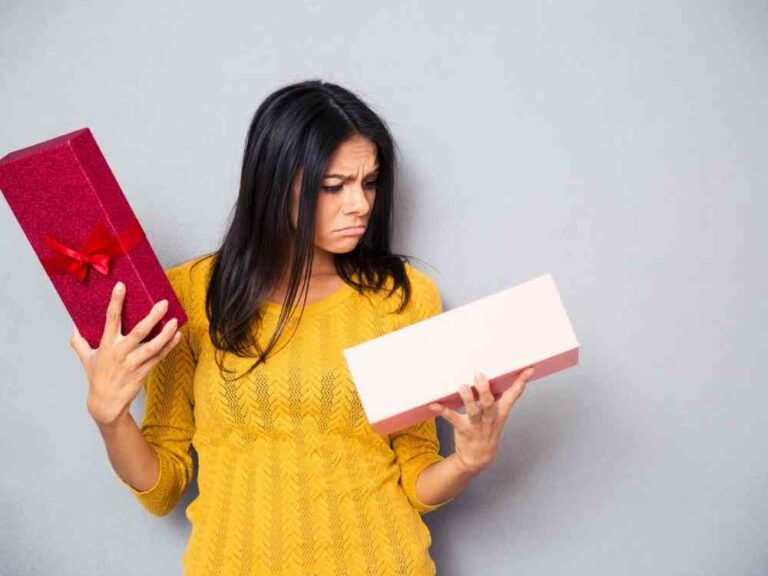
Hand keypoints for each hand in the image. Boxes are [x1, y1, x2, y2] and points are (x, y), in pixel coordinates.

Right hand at [69, 281, 181, 426]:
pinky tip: (177, 336)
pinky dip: (169, 346)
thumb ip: (79, 341)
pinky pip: (159, 357)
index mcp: (106, 345)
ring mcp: (133, 363)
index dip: (116, 302)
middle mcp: (120, 352)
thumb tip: (73, 326)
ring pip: (153, 346)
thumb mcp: (86, 358)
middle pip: (139, 332)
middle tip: (163, 303)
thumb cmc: (97, 377)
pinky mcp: (143, 371)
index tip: (122, 286)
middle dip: (152, 316)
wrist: (106, 402)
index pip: (111, 319)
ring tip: (175, 321)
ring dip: (165, 333)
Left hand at [428, 366, 535, 474]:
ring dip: (468, 399)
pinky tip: (434, 404)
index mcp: (501, 412)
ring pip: (474, 412)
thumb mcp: (497, 414)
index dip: (521, 382)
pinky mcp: (463, 430)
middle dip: (485, 390)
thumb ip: (497, 396)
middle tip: (480, 375)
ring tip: (462, 386)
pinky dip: (443, 411)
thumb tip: (496, 375)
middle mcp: (490, 418)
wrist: (478, 458)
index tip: (528, 369)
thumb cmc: (487, 430)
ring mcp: (477, 426)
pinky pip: (453, 419)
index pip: (514, 395)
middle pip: (490, 404)